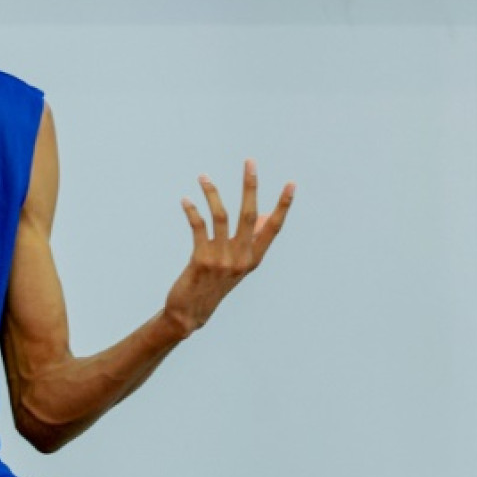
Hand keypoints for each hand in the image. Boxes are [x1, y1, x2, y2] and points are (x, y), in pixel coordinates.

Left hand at [163, 159, 295, 336]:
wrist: (189, 314)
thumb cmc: (213, 285)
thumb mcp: (236, 266)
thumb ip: (250, 241)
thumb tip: (262, 214)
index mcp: (253, 259)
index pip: (273, 228)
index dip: (283, 206)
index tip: (291, 184)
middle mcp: (241, 258)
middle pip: (249, 215)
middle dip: (250, 186)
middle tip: (250, 162)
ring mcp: (222, 259)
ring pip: (222, 216)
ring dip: (212, 193)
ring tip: (203, 177)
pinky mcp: (202, 259)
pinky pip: (199, 227)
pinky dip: (192, 211)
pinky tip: (186, 200)